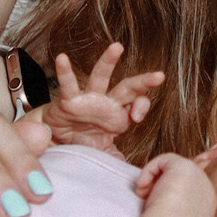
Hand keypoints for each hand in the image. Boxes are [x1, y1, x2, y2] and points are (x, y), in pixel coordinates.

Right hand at [46, 42, 164, 147]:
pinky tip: (62, 59)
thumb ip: (116, 158)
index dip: (141, 107)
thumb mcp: (103, 152)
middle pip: (128, 89)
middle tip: (159, 76)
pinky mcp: (69, 100)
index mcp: (118, 116)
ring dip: (109, 62)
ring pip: (101, 77)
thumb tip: (130, 170)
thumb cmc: (82, 140)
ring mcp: (88, 99)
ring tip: (117, 47)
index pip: (137, 105)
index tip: (137, 118)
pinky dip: (64, 72)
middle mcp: (107, 104)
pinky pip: (67, 85)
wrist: (57, 138)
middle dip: (143, 82)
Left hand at [132, 152, 216, 216]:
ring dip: (154, 180)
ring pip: (172, 169)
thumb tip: (167, 210)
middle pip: (180, 179)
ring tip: (143, 195)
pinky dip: (149, 170)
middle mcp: (206, 187)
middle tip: (148, 200)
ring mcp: (197, 174)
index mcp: (208, 203)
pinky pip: (164, 160)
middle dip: (162, 187)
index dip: (170, 197)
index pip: (187, 192)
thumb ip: (181, 214)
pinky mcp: (184, 165)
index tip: (158, 209)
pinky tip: (141, 186)